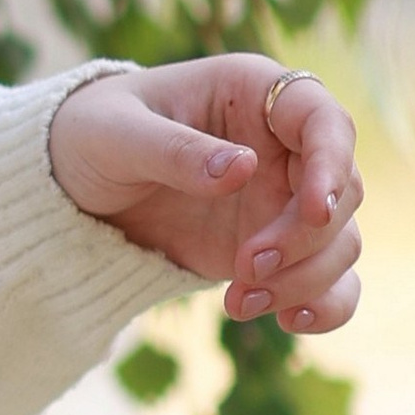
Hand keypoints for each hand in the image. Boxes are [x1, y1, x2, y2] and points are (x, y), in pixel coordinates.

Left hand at [45, 58, 361, 334]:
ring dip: (305, 278)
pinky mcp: (275, 250)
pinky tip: (288, 322)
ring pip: (340, 241)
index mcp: (252, 91)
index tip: (314, 209)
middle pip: (343, 190)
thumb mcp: (115, 135)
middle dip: (306, 236)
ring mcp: (282, 200)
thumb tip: (243, 168)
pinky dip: (322, 305)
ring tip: (238, 301)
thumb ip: (173, 150)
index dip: (333, 163)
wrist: (71, 186)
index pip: (324, 120)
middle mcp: (282, 145)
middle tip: (247, 265)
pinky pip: (327, 281)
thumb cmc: (91, 134)